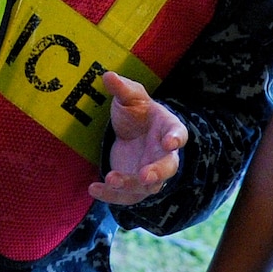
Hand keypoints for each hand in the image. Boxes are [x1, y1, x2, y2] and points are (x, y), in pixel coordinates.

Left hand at [87, 72, 186, 206]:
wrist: (133, 132)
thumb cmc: (137, 113)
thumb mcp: (130, 98)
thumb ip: (123, 89)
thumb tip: (108, 75)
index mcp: (169, 130)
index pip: (178, 134)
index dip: (176, 139)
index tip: (170, 141)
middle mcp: (165, 156)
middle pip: (167, 168)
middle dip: (157, 173)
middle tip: (145, 176)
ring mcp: (151, 174)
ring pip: (146, 187)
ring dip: (129, 185)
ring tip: (111, 179)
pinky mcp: (134, 186)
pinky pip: (126, 196)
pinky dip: (110, 196)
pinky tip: (93, 188)